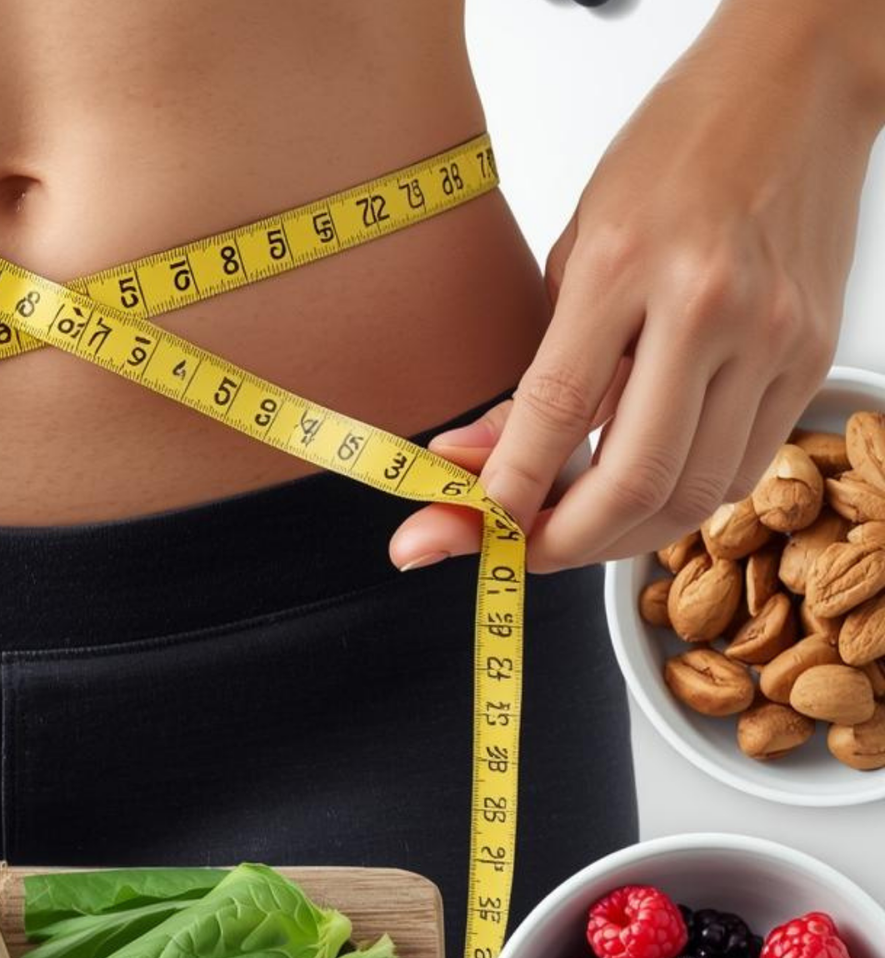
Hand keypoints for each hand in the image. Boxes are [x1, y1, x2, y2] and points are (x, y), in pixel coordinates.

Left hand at [390, 8, 882, 573]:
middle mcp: (707, 306)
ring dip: (623, 536)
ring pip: (696, 493)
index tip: (470, 526)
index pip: (556, 411)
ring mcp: (772, 337)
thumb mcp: (572, 248)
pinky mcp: (812, 358)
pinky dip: (684, 501)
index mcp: (624, 264)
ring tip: (572, 532)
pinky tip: (641, 496)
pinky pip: (744, 467)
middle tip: (517, 550)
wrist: (794, 92)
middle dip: (565, 540)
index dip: (507, 490)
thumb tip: (475, 462)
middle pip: (635, 478)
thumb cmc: (671, 155)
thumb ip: (534, 369)